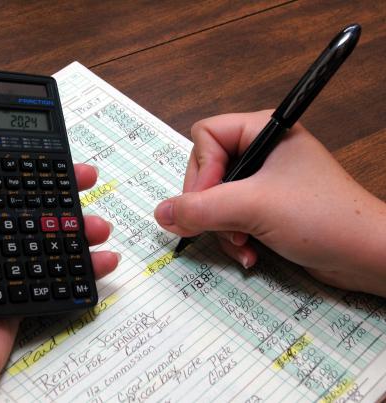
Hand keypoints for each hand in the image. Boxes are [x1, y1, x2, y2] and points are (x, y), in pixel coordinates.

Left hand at [0, 104, 119, 401]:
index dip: (31, 157)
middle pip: (32, 200)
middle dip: (65, 190)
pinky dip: (83, 264)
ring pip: (50, 233)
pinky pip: (57, 269)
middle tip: (90, 181)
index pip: (2, 171)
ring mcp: (2, 259)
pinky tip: (102, 260)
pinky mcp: (19, 287)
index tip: (58, 150)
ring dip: (81, 227)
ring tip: (100, 228)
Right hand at [155, 110, 385, 296]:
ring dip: (223, 229)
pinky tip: (250, 254)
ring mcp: (264, 181)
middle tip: (226, 228)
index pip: (205, 137)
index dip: (201, 170)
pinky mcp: (267, 207)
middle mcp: (261, 152)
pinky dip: (234, 237)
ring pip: (215, 199)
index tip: (209, 202)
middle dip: (211, 207)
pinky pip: (231, 217)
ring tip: (243, 245)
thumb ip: (200, 208)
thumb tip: (160, 214)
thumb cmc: (320, 217)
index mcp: (262, 130)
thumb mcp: (253, 207)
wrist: (366, 257)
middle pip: (206, 172)